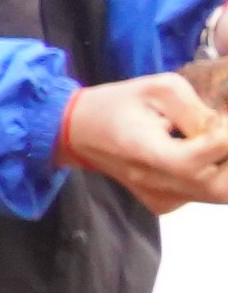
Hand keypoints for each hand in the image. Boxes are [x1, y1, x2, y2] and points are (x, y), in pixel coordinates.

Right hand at [59, 73, 227, 211]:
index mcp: (142, 149)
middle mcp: (151, 182)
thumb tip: (223, 128)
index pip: (193, 161)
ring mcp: (159, 198)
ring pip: (217, 194)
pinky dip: (215, 175)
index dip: (222, 140)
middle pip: (218, 188)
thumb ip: (196, 109)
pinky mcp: (163, 204)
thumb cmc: (117, 104)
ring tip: (215, 142)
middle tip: (223, 135)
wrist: (80, 133)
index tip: (222, 120)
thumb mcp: (159, 88)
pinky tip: (203, 154)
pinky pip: (203, 195)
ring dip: (226, 167)